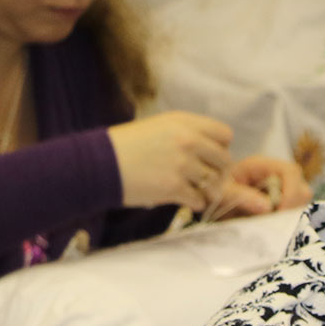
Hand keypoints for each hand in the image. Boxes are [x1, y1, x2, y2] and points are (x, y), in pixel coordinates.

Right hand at [108, 111, 233, 211]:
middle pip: (224, 160)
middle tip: (202, 178)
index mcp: (184, 122)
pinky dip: (193, 202)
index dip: (220, 147)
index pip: (225, 134)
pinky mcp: (174, 187)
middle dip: (216, 171)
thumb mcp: (160, 127)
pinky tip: (181, 198)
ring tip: (192, 189)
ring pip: (215, 183)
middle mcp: (187, 140)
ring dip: (206, 190)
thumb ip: (190, 133)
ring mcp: (182, 164)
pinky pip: (199, 200)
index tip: (208, 156)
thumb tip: (217, 150)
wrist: (98, 164)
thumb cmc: (128, 146)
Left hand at [205, 155, 312, 218]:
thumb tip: (269, 207)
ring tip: (268, 225)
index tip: (280, 211)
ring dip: (288, 216)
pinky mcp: (282, 207)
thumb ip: (243, 197)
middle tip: (274, 223)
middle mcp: (276, 176)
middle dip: (292, 207)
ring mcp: (282, 192)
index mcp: (261, 165)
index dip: (291, 191)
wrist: (206, 203)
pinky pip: (294, 215)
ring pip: (301, 204)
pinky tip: (269, 228)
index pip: (291, 172)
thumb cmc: (211, 192)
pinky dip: (285, 223)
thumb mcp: (221, 193)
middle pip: (302, 188)